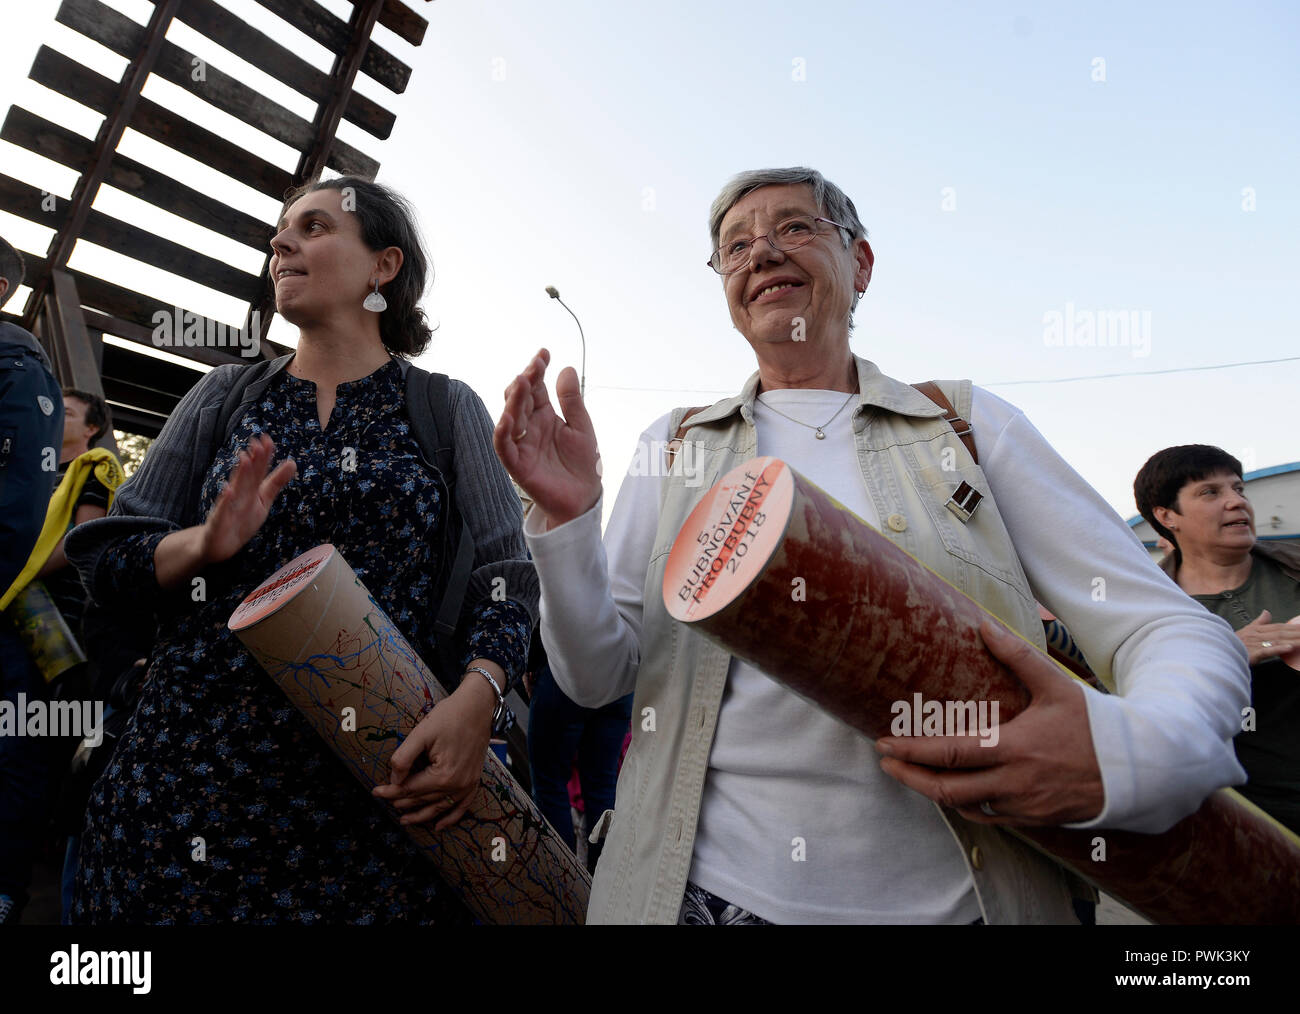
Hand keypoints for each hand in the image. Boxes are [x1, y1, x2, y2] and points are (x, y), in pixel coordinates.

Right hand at [200, 433, 295, 563]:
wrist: (218, 545)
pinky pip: (222, 511)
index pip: (258, 471)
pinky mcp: (218, 522)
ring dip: (240, 474)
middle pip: (247, 476)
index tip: (267, 439)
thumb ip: (276, 483)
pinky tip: (228, 490)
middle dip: (253, 460)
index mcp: (250, 490)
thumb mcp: (263, 500)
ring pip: (235, 489)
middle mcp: (238, 495)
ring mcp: (227, 507)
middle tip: (257, 443)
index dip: (263, 456)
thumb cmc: (241, 519)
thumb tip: (293, 462)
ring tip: (245, 458)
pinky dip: (225, 501)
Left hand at [372, 671, 495, 829]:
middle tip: (385, 802)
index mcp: (443, 775)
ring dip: (422, 815)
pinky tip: (439, 826)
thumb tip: (394, 779)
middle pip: (424, 799)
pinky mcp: (474, 780)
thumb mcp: (421, 733)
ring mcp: (468, 784)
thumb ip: (404, 758)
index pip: (410, 789)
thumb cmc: (449, 716)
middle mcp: (457, 785)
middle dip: (402, 801)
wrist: (478, 706)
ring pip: (440, 807)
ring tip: (405, 819)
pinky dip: (451, 818)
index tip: (375, 792)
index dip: (391, 791)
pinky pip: (462, 806)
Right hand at [493, 348, 601, 527]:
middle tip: (534, 368)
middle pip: (519, 398)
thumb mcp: (582, 428)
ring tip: (522, 383)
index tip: (544, 353)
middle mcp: (530, 426)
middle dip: (525, 381)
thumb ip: (573, 401)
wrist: (584, 498)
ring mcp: (522, 444)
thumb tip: (566, 368)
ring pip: (509, 417)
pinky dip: (502, 432)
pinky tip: (508, 417)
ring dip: (513, 400)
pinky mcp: (517, 464)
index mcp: (545, 415)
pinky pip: (503, 446)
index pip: (536, 387)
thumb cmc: (583, 464)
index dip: (537, 370)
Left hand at [875, 621, 1103, 825]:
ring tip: (911, 774)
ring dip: (934, 793)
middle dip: (910, 777)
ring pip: (965, 807)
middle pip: (947, 790)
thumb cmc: (1097, 725)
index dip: (911, 752)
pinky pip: (988, 818)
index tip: (884, 744)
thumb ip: (1017, 656)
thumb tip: (984, 624)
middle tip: (884, 763)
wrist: (1140, 771)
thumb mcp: (1057, 685)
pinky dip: (965, 806)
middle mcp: (1014, 783)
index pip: (949, 754)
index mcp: (1014, 749)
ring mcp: (1024, 807)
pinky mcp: (1034, 820)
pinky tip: (953, 791)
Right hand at [1235, 611, 1299, 665]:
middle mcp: (1256, 635)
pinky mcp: (1251, 654)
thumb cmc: (1231, 643)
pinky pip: (1267, 651)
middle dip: (1297, 632)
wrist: (1216, 652)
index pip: (1278, 627)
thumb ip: (1258, 622)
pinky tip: (1289, 647)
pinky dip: (1278, 648)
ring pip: (1277, 641)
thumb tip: (1266, 612)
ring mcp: (1254, 645)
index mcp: (1256, 630)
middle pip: (1281, 633)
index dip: (1293, 627)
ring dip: (1293, 640)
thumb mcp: (1245, 631)